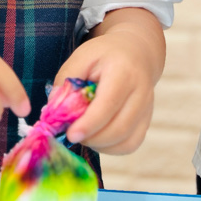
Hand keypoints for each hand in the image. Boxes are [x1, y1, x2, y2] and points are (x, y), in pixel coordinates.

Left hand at [53, 8, 164, 154]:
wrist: (135, 52)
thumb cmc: (104, 55)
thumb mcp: (81, 57)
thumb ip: (65, 81)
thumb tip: (53, 111)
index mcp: (123, 72)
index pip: (108, 104)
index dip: (89, 123)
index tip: (70, 134)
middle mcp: (141, 92)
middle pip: (119, 128)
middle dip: (92, 137)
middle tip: (72, 133)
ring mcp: (147, 109)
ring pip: (126, 141)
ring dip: (100, 144)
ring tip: (84, 132)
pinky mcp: (147, 121)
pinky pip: (131, 144)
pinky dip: (111, 147)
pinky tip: (97, 136)